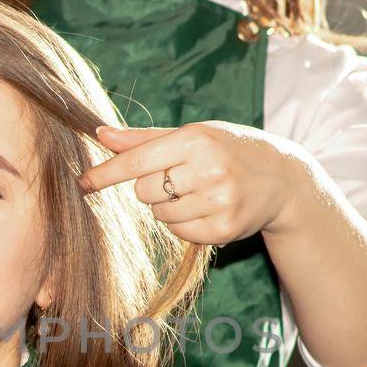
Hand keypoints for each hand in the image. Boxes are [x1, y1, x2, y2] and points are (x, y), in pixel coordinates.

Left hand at [77, 119, 311, 246]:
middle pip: (144, 191)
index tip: (83, 183)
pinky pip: (178, 232)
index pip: (137, 160)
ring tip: (198, 192)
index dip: (106, 174)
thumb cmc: (229, 150)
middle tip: (179, 178)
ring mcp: (218, 201)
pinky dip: (184, 224)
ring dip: (168, 207)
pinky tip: (206, 209)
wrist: (283, 179)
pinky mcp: (224, 229)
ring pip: (159, 214)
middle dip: (151, 187)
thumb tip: (101, 134)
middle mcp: (208, 169)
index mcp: (196, 139)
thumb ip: (145, 139)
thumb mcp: (193, 134)